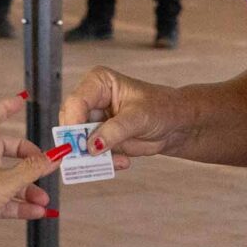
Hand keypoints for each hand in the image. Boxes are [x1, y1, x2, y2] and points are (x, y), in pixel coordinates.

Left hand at [0, 95, 60, 246]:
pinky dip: (21, 205)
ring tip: (44, 199)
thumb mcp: (8, 179)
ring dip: (28, 189)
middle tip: (44, 165)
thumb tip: (56, 156)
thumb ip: (34, 169)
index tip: (20, 101)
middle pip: (8, 151)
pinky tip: (38, 211)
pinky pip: (6, 201)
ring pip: (10, 180)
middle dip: (29, 159)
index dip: (6, 107)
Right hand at [60, 66, 187, 166]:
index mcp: (98, 83)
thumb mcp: (140, 117)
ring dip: (94, 157)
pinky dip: (104, 162)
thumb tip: (91, 146)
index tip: (79, 143)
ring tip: (120, 161)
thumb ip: (115, 130)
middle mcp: (91, 100)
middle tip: (92, 158)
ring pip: (78, 143)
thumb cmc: (161, 108)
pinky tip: (124, 161)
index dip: (73, 123)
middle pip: (71, 124)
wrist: (176, 124)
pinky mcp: (99, 140)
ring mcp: (94, 122)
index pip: (76, 102)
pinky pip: (92, 155)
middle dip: (80, 144)